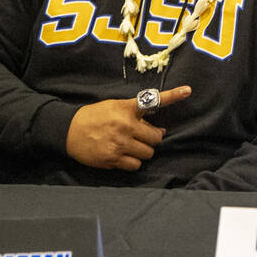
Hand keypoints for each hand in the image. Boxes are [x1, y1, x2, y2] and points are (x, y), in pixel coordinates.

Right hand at [65, 85, 191, 170]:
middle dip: (153, 139)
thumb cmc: (95, 116)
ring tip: (134, 146)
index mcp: (127, 110)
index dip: (173, 95)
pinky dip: (133, 162)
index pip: (153, 101)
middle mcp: (126, 127)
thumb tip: (156, 128)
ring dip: (144, 151)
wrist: (68, 130)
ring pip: (147, 154)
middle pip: (155, 139)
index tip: (188, 90)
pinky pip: (135, 166)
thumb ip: (135, 113)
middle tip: (145, 137)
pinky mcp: (111, 160)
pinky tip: (125, 156)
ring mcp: (119, 145)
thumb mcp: (115, 106)